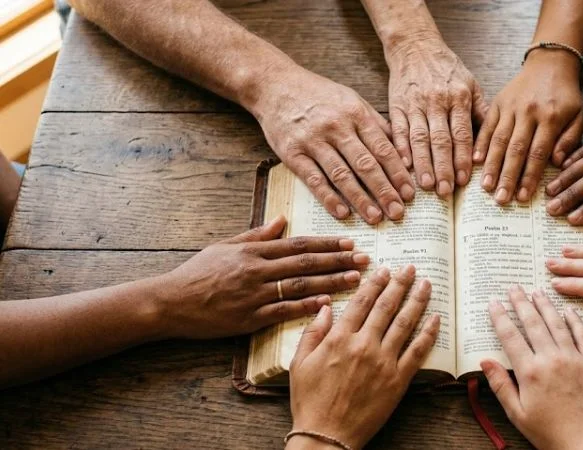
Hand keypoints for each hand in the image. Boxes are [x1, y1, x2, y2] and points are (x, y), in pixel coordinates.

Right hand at [155, 216, 367, 338]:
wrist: (171, 302)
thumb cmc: (198, 273)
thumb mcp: (225, 246)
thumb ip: (257, 234)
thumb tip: (283, 218)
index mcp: (253, 251)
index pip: (298, 244)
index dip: (327, 243)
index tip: (350, 242)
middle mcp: (257, 270)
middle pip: (306, 262)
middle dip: (339, 260)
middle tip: (364, 259)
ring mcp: (254, 294)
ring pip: (300, 285)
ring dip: (331, 281)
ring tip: (356, 280)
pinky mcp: (249, 318)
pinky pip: (284, 311)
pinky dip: (306, 306)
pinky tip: (328, 304)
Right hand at [253, 69, 414, 223]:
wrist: (274, 84)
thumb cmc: (319, 94)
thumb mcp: (352, 100)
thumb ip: (376, 124)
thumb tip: (401, 152)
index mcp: (355, 113)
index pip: (383, 148)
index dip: (398, 173)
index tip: (410, 193)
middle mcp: (336, 127)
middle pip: (365, 164)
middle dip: (384, 190)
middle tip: (398, 212)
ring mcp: (313, 140)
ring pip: (342, 174)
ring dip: (360, 199)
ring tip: (376, 218)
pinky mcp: (292, 153)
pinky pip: (313, 179)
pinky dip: (328, 198)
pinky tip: (342, 213)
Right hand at [287, 265, 439, 449]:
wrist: (326, 435)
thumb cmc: (310, 401)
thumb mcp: (300, 363)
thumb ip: (313, 332)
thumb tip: (326, 307)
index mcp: (339, 338)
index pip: (362, 302)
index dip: (375, 282)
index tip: (384, 270)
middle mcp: (364, 345)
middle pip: (387, 306)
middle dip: (400, 284)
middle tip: (410, 268)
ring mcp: (383, 362)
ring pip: (405, 323)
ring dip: (417, 300)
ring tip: (426, 284)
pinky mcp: (398, 380)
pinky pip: (418, 351)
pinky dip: (428, 333)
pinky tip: (436, 318)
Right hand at [385, 36, 487, 198]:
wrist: (416, 46)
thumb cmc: (447, 69)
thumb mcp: (472, 83)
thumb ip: (482, 112)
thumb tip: (492, 142)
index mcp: (459, 97)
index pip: (462, 134)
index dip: (463, 158)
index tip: (465, 180)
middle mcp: (437, 102)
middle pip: (441, 140)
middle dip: (443, 168)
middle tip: (445, 191)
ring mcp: (415, 104)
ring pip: (419, 138)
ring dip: (422, 164)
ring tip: (425, 186)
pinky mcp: (396, 105)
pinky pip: (398, 130)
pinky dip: (400, 149)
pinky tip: (404, 166)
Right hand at [476, 50, 582, 203]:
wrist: (550, 63)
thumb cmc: (566, 95)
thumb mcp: (579, 116)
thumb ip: (570, 140)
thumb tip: (557, 163)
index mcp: (551, 117)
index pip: (538, 152)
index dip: (529, 176)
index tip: (523, 197)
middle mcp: (528, 112)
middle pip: (516, 149)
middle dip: (507, 177)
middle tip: (501, 199)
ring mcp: (510, 107)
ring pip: (498, 140)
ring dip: (491, 165)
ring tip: (486, 187)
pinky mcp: (497, 102)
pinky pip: (487, 126)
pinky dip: (480, 144)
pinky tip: (475, 162)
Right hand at [482, 286, 582, 449]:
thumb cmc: (549, 432)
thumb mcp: (517, 413)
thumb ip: (501, 384)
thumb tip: (485, 361)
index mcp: (530, 371)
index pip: (510, 336)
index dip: (500, 317)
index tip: (494, 302)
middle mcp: (551, 359)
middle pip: (532, 323)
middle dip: (521, 302)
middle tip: (514, 287)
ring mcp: (574, 358)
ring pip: (556, 323)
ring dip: (545, 305)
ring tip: (536, 291)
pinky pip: (582, 335)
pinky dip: (573, 320)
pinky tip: (566, 309)